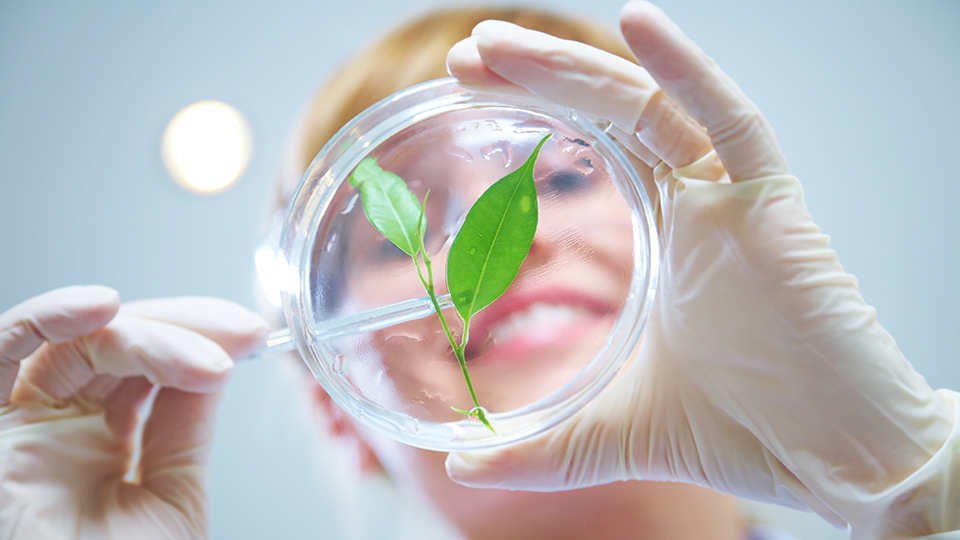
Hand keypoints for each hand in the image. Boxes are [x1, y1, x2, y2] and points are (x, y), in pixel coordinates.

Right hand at [0, 286, 266, 538]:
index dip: (198, 338)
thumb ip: (183, 425)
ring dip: (144, 334)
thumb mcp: (172, 494)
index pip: (148, 362)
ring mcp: (21, 424)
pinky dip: (48, 319)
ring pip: (76, 342)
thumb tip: (215, 359)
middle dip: (186, 330)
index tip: (250, 336)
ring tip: (205, 354)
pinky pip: (2, 351)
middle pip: (118, 341)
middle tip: (240, 337)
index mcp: (100, 440)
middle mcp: (57, 424)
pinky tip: (104, 307)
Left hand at [445, 2, 958, 535]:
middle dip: (536, 78)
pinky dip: (687, 73)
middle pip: (610, 117)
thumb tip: (464, 469)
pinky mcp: (775, 208)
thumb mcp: (617, 432)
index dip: (534, 117)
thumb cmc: (749, 433)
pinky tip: (638, 24)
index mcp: (669, 238)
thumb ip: (543, 448)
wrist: (844, 463)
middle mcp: (698, 205)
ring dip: (575, 70)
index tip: (468, 96)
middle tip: (466, 55)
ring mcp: (735, 200)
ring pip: (651, 110)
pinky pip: (730, 123)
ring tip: (499, 42)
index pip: (593, 152)